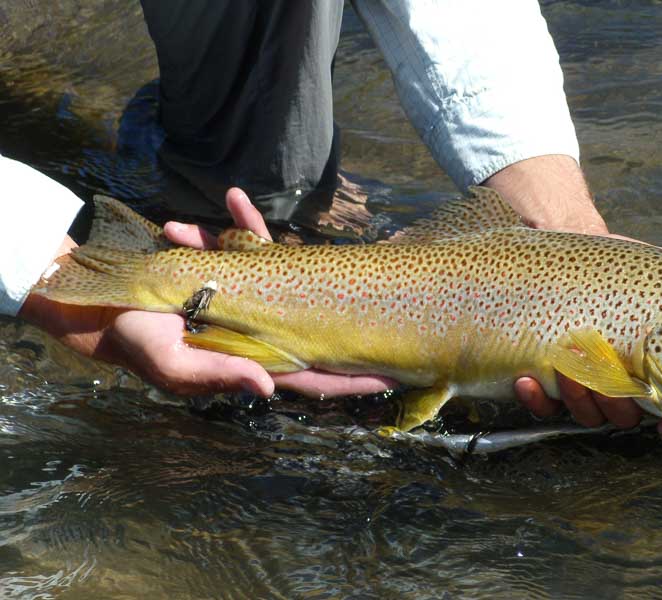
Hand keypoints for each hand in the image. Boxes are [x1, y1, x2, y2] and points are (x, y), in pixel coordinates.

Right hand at [21, 189, 393, 398]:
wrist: (99, 306)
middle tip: (395, 303)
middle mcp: (260, 332)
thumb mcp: (172, 365)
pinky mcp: (223, 272)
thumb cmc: (135, 342)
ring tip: (271, 230)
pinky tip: (231, 195)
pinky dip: (239, 222)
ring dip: (285, 256)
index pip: (315, 375)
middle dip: (350, 316)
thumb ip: (220, 375)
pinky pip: (244, 247)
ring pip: (286, 279)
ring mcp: (246, 300)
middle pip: (317, 327)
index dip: (353, 378)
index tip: (396, 376)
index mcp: (254, 361)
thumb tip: (269, 391)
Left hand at [485, 155, 661, 443]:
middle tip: (609, 383)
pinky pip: (543, 405)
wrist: (568, 250)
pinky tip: (527, 379)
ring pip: (587, 415)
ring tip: (565, 369)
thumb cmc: (623, 270)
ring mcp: (585, 384)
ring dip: (577, 398)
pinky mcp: (547, 379)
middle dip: (618, 405)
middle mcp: (623, 384)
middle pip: (628, 419)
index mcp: (658, 370)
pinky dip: (535, 398)